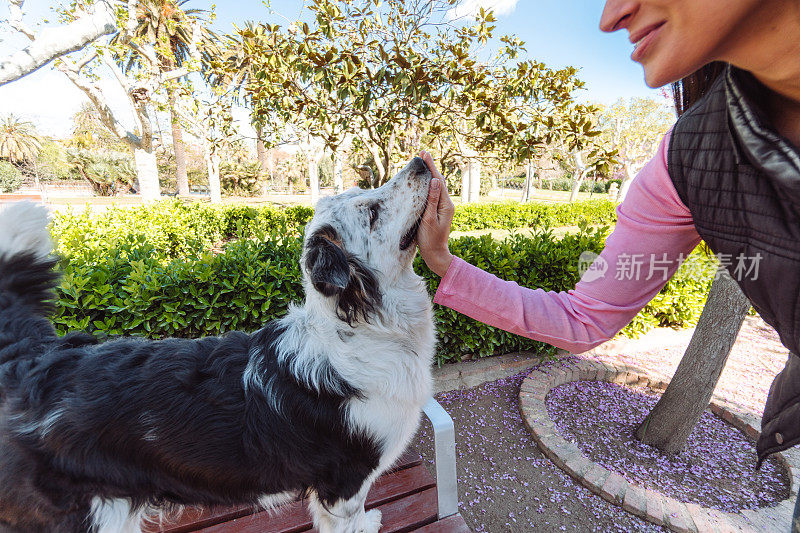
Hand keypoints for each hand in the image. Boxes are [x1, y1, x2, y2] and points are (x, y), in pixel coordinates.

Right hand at [417, 151, 454, 276]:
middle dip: (431, 167)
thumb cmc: (430, 240)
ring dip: (430, 174)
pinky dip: (429, 184)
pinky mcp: (438, 211)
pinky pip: (434, 194)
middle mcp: (447, 204)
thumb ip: (432, 200)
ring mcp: (443, 207)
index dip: (431, 166)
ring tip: (423, 163)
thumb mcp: (430, 219)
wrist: (435, 254)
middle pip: (439, 181)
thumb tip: (436, 181)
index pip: (438, 181)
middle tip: (423, 154)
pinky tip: (424, 181)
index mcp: (446, 205)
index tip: (425, 154)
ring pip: (437, 187)